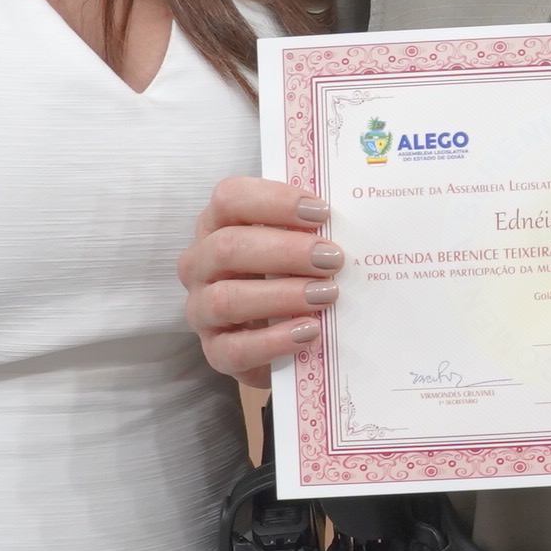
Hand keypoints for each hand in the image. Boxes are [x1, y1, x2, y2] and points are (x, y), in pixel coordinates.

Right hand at [181, 174, 341, 381]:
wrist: (278, 347)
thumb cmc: (288, 281)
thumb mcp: (293, 251)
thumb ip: (309, 233)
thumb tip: (350, 223)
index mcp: (217, 227)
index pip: (229, 198)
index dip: (274, 201)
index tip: (321, 212)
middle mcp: (200, 265)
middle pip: (228, 247)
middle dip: (286, 251)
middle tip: (333, 258)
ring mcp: (202, 310)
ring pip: (227, 299)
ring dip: (282, 295)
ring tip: (326, 295)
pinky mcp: (215, 351)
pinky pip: (236, 349)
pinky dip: (275, 341)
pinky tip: (309, 331)